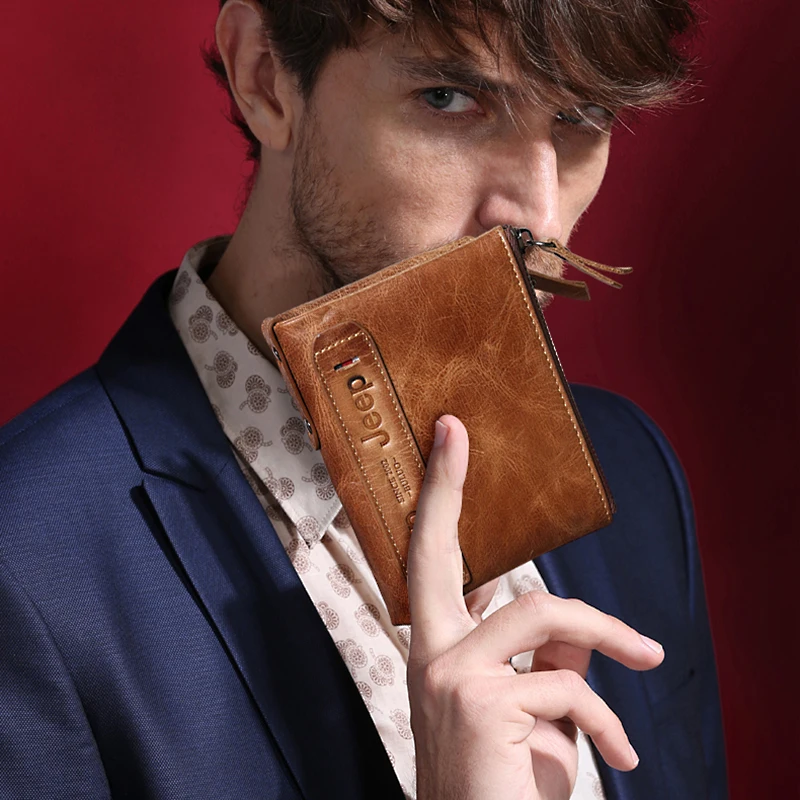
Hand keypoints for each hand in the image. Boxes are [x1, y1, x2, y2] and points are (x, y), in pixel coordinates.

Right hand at [406, 415, 664, 799]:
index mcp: (435, 652)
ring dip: (606, 633)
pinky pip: (569, 686)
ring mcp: (445, 674)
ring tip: (646, 657)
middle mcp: (427, 655)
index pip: (428, 564)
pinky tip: (621, 757)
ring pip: (539, 613)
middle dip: (444, 486)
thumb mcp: (534, 711)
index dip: (436, 499)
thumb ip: (549, 657)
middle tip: (454, 429)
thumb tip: (580, 624)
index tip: (448, 438)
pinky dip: (607, 725)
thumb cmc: (508, 785)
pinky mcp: (479, 701)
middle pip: (434, 551)